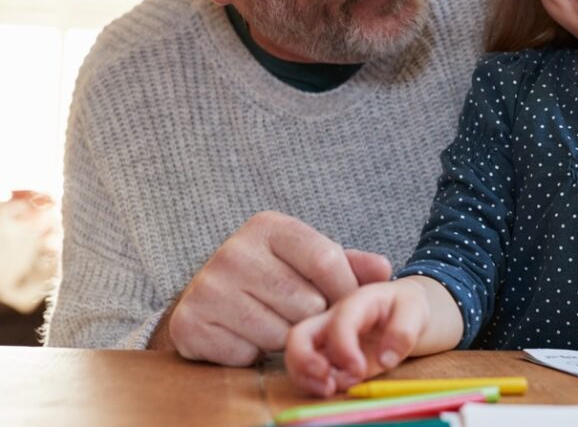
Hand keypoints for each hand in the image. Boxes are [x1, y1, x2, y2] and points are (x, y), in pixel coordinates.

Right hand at [151, 211, 391, 365]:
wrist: (211, 298)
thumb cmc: (273, 276)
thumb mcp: (310, 260)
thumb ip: (350, 264)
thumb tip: (384, 270)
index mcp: (268, 226)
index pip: (326, 260)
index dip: (344, 289)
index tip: (343, 303)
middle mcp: (234, 251)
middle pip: (305, 302)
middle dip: (312, 317)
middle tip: (300, 315)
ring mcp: (208, 286)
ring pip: (278, 332)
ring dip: (284, 337)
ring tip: (274, 322)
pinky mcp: (190, 322)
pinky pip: (246, 354)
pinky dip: (252, 354)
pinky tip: (246, 336)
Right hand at [285, 278, 430, 396]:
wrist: (403, 313)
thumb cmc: (405, 307)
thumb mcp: (415, 310)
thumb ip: (404, 331)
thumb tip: (386, 359)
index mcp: (357, 302)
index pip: (340, 321)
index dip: (344, 348)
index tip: (359, 370)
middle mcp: (333, 318)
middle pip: (299, 334)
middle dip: (304, 361)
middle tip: (328, 383)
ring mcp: (325, 337)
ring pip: (295, 355)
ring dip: (306, 377)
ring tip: (331, 389)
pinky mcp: (325, 355)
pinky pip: (305, 370)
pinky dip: (312, 383)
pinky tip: (333, 388)